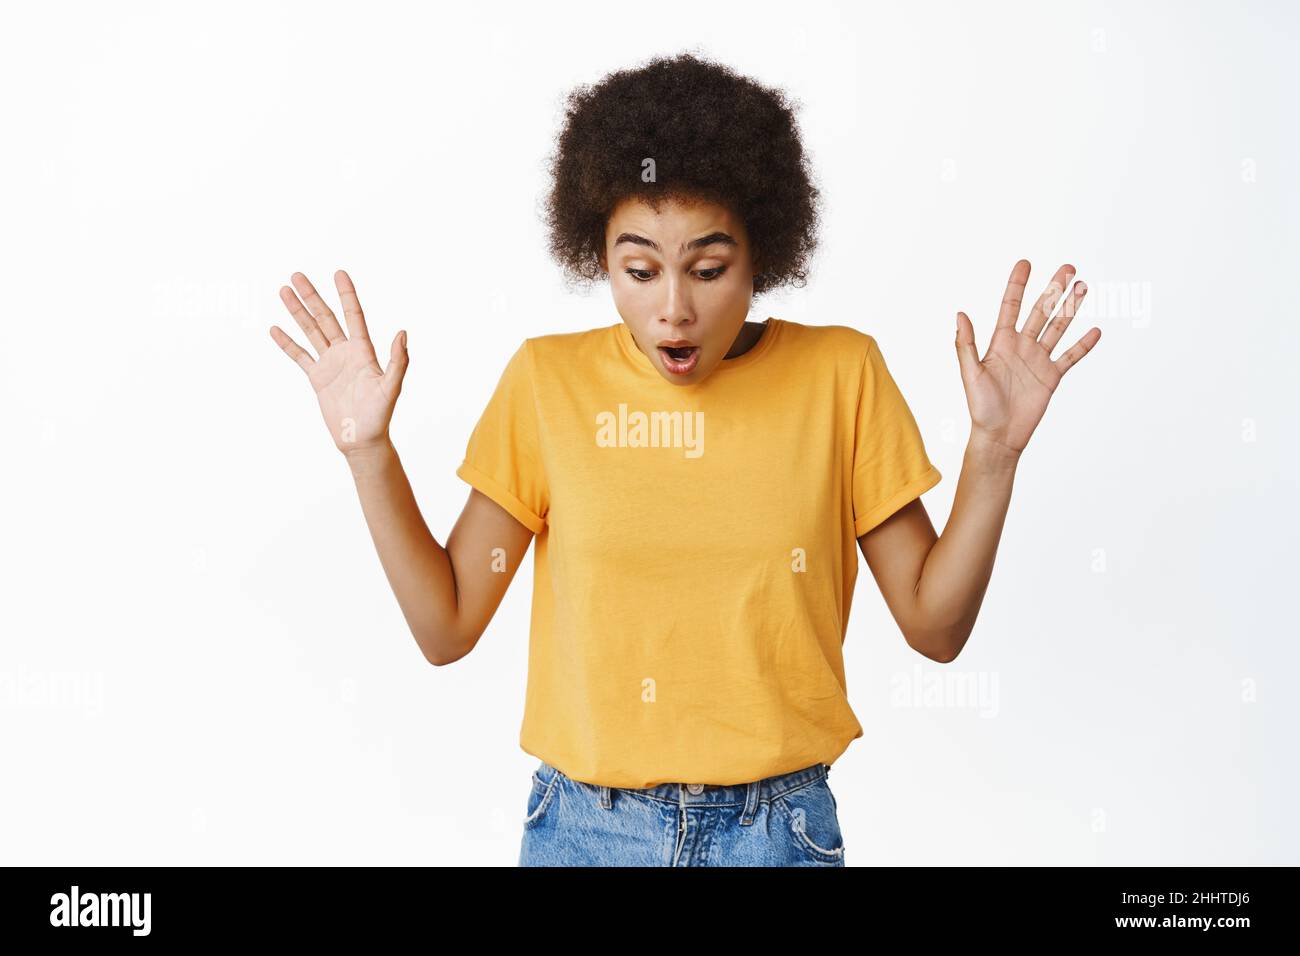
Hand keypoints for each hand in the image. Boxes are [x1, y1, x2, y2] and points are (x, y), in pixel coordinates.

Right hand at [269, 270, 408, 457]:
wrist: (361, 440)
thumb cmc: (380, 415)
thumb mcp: (391, 387)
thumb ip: (398, 360)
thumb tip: (403, 333)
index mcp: (364, 351)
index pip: (354, 316)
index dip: (346, 295)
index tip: (339, 273)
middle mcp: (346, 353)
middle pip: (326, 318)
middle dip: (312, 297)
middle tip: (297, 275)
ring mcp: (330, 364)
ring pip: (311, 332)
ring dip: (297, 312)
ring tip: (284, 291)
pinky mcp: (317, 378)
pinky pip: (299, 356)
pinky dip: (287, 343)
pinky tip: (275, 328)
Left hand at [955, 260, 1099, 456]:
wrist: (999, 436)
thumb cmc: (980, 407)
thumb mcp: (970, 373)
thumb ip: (966, 344)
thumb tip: (959, 314)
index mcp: (1000, 342)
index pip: (1010, 306)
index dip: (1018, 285)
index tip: (1025, 262)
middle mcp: (1021, 347)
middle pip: (1041, 311)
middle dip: (1054, 290)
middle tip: (1068, 268)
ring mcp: (1038, 360)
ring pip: (1058, 328)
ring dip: (1071, 309)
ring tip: (1083, 287)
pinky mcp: (1051, 377)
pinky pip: (1070, 357)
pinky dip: (1083, 345)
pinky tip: (1095, 331)